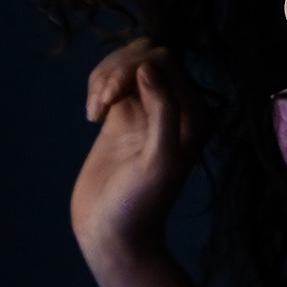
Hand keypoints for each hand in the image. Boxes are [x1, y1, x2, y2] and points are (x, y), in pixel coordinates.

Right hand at [72, 38, 202, 273]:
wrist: (112, 232)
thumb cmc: (141, 203)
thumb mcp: (159, 160)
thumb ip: (164, 111)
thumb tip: (149, 66)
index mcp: (194, 116)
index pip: (167, 62)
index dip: (135, 67)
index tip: (111, 96)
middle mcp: (175, 109)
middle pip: (147, 54)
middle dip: (118, 68)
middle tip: (101, 101)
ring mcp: (147, 110)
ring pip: (127, 62)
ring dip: (105, 77)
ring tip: (94, 110)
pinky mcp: (121, 115)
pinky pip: (112, 79)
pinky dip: (97, 87)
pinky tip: (92, 115)